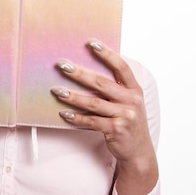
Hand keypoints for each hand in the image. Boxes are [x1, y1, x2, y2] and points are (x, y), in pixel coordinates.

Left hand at [51, 38, 157, 194]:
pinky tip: (64, 113)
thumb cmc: (128, 122)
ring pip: (93, 103)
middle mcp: (131, 100)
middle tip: (62, 65)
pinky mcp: (116, 130)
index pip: (120, 66)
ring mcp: (124, 116)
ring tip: (57, 90)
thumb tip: (87, 70)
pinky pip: (91, 121)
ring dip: (73, 96)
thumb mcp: (129, 102)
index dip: (106, 53)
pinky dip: (77, 117)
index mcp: (134, 89)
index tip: (91, 42)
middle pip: (101, 83)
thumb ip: (115, 88)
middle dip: (80, 73)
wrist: (139, 151)